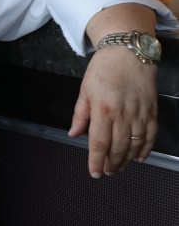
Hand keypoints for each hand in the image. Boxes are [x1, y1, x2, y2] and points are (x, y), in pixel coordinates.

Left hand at [69, 46, 157, 177]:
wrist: (128, 52)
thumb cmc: (103, 70)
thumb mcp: (84, 90)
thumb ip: (80, 114)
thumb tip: (73, 134)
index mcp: (103, 109)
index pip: (99, 142)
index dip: (96, 160)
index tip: (94, 172)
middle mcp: (123, 114)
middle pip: (118, 147)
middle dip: (111, 164)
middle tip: (107, 173)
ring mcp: (140, 114)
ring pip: (135, 145)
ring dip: (127, 160)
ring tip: (120, 168)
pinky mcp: (152, 111)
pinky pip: (151, 135)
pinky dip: (146, 149)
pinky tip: (139, 158)